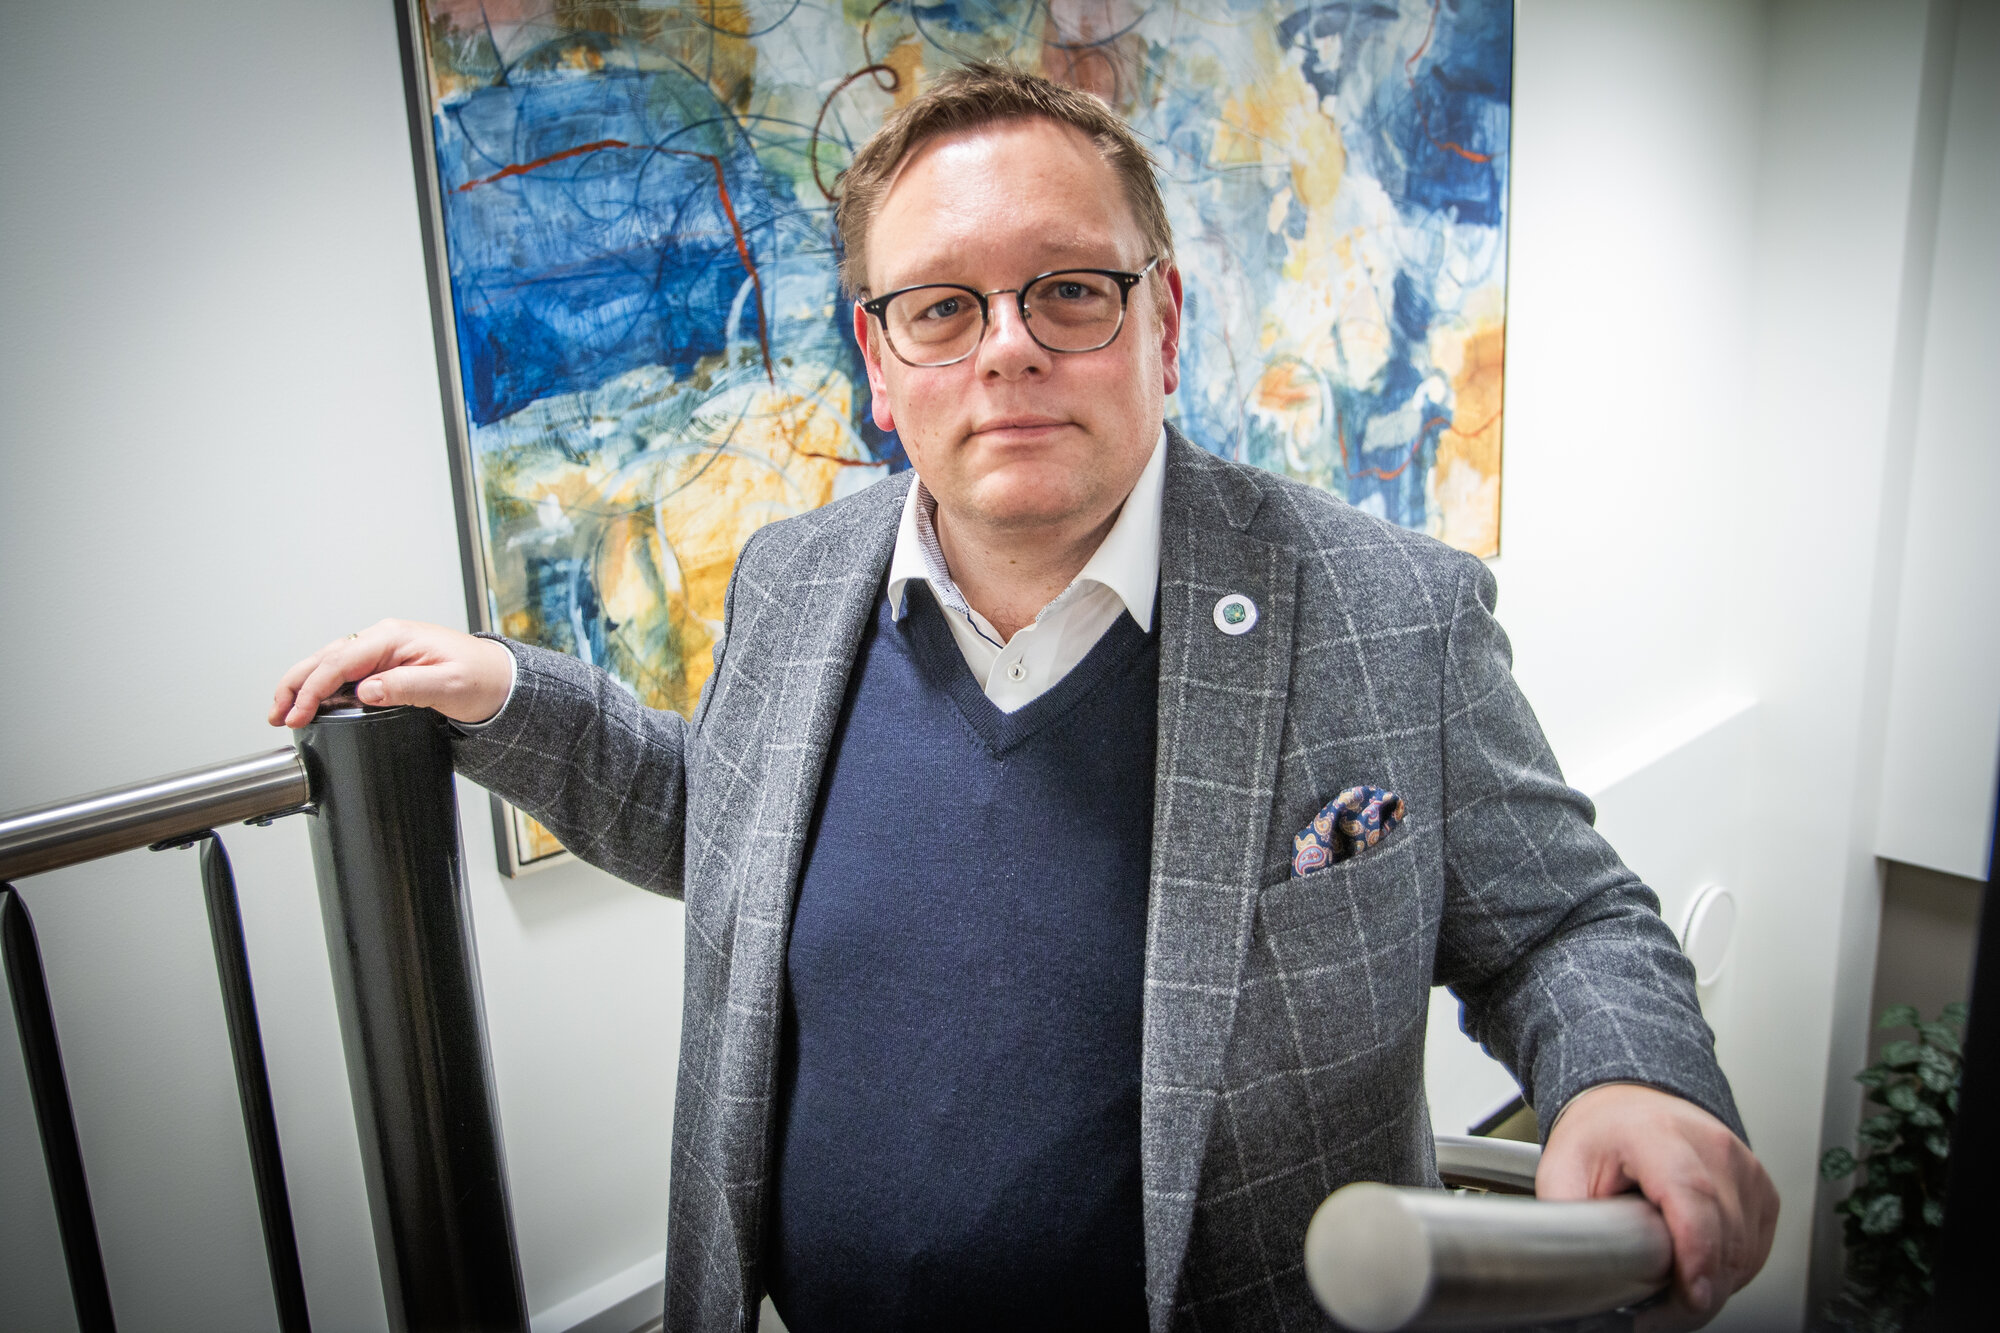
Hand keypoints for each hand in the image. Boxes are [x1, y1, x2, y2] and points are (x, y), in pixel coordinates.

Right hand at [269, 619, 513, 727]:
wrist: (500, 680)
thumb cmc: (480, 679)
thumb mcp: (446, 686)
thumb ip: (405, 687)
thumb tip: (365, 691)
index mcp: (393, 638)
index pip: (340, 662)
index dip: (313, 690)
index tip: (298, 714)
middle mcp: (382, 639)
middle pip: (325, 658)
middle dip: (295, 685)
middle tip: (276, 715)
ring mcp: (381, 650)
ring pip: (329, 664)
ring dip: (303, 685)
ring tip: (282, 711)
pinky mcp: (384, 664)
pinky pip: (344, 672)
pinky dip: (322, 687)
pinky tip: (311, 704)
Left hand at [1538, 1084, 1777, 1330]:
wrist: (1630, 1104)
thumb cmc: (1599, 1136)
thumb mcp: (1562, 1169)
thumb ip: (1570, 1218)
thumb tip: (1572, 1267)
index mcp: (1656, 1134)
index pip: (1693, 1196)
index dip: (1696, 1253)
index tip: (1689, 1296)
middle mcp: (1711, 1145)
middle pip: (1725, 1235)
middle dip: (1697, 1290)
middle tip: (1657, 1313)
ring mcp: (1743, 1166)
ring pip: (1745, 1250)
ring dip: (1713, 1283)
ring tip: (1670, 1286)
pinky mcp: (1761, 1188)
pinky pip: (1756, 1248)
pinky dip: (1730, 1269)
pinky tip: (1696, 1266)